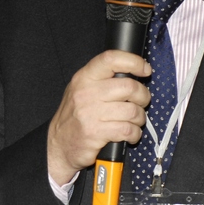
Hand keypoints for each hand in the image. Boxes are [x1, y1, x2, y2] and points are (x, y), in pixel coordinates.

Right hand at [46, 50, 152, 184]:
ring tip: (134, 121)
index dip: (134, 62)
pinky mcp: (96, 132)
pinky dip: (135, 133)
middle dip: (143, 97)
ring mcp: (90, 113)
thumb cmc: (74, 117)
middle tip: (141, 103)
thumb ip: (103, 80)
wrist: (58, 146)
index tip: (145, 69)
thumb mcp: (81, 90)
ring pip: (132, 110)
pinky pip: (128, 129)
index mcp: (84, 78)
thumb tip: (134, 74)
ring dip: (140, 118)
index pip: (111, 59)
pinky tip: (130, 134)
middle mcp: (86, 92)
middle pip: (129, 86)